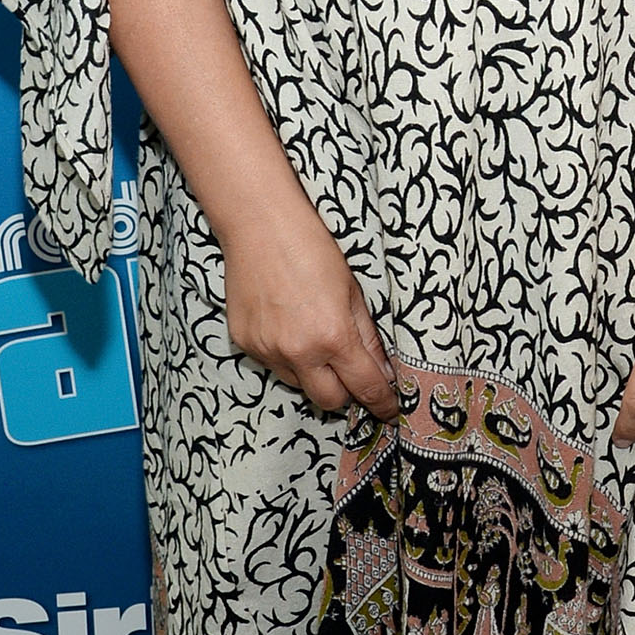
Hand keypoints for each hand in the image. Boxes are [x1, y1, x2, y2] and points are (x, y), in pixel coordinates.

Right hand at [219, 195, 397, 419]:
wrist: (260, 226)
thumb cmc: (312, 249)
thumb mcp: (353, 292)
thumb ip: (368, 337)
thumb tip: (383, 371)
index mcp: (333, 337)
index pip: (365, 387)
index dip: (381, 402)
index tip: (388, 409)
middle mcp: (298, 352)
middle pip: (329, 401)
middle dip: (345, 393)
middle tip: (351, 372)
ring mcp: (267, 351)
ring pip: (299, 384)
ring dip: (313, 374)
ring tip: (313, 336)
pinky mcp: (245, 344)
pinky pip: (273, 366)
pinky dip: (286, 357)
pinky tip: (288, 325)